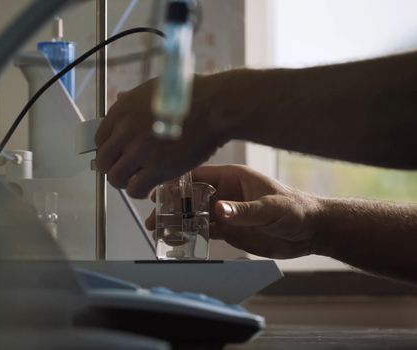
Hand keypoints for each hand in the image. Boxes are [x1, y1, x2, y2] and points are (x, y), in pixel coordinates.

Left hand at [95, 74, 230, 198]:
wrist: (214, 108)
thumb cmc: (190, 96)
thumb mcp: (153, 89)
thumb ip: (132, 100)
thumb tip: (121, 100)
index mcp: (122, 111)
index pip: (99, 139)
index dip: (108, 150)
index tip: (117, 155)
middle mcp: (125, 131)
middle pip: (103, 161)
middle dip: (112, 167)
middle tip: (125, 170)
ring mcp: (140, 151)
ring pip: (116, 178)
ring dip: (124, 182)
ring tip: (136, 180)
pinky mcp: (157, 169)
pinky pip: (135, 189)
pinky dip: (138, 191)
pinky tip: (147, 188)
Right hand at [146, 165, 321, 258]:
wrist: (311, 231)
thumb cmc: (296, 209)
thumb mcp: (271, 208)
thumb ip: (244, 210)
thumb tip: (218, 210)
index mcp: (232, 178)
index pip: (198, 176)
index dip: (176, 184)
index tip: (159, 192)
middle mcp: (225, 192)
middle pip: (190, 197)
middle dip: (171, 206)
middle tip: (154, 217)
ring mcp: (226, 211)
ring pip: (194, 214)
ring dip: (178, 222)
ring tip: (160, 230)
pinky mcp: (230, 228)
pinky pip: (205, 230)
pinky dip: (191, 235)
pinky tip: (179, 240)